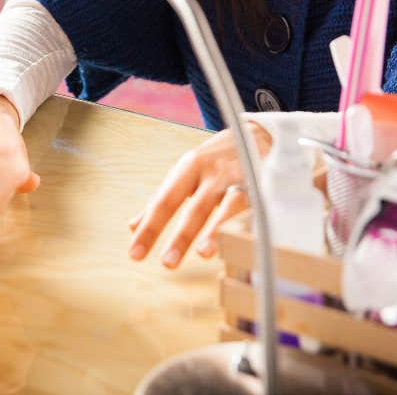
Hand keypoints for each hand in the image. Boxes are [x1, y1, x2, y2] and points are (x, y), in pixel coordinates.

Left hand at [128, 122, 271, 267]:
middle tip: (167, 263)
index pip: (165, 201)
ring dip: (217, 229)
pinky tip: (243, 243)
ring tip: (204, 253)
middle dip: (182, 235)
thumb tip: (133, 226)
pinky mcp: (263, 184)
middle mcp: (213, 172)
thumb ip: (162, 199)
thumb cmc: (214, 160)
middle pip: (196, 206)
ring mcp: (240, 177)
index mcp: (189, 168)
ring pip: (229, 205)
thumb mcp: (186, 172)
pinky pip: (256, 205)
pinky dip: (249, 224)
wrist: (254, 132)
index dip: (150, 228)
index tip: (135, 254)